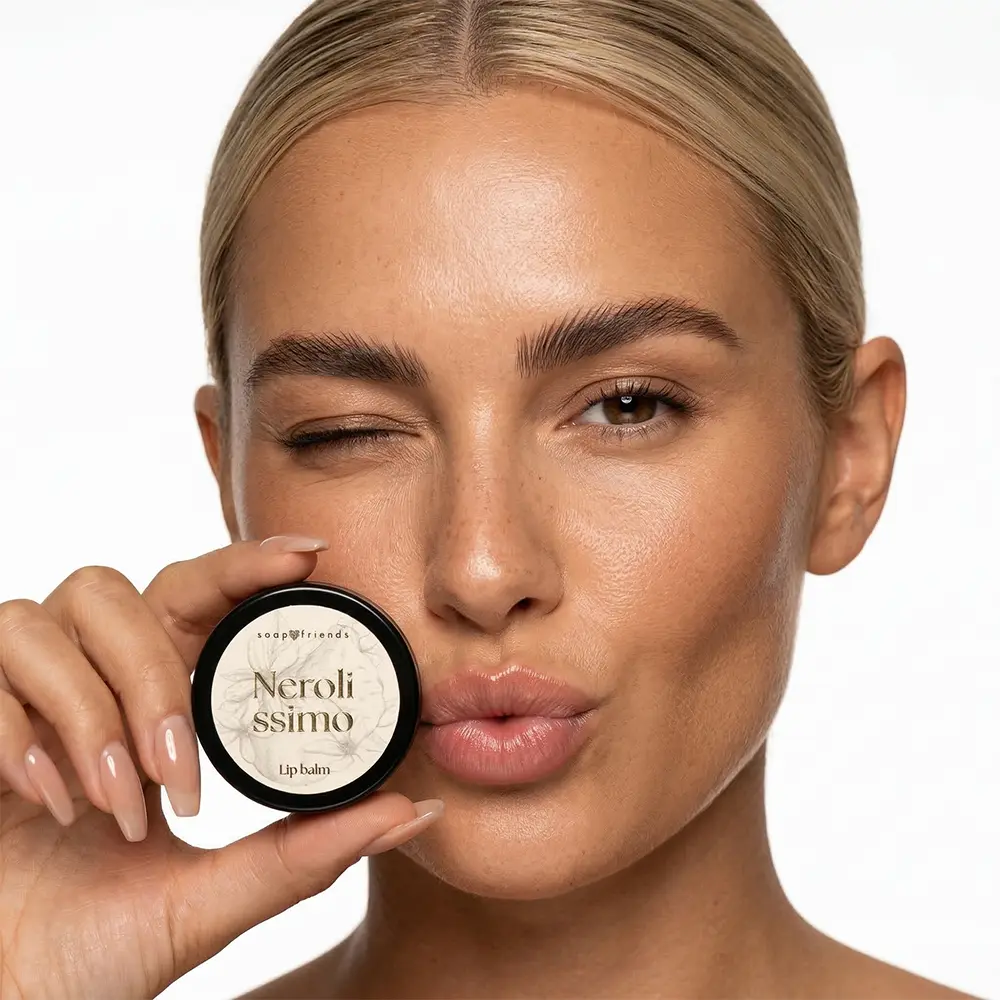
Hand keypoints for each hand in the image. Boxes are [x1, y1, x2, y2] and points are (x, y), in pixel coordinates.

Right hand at [0, 537, 442, 999]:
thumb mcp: (215, 898)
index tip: (311, 557)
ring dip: (90, 710)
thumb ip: (308, 852)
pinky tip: (48, 803)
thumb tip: (416, 811)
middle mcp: (87, 683)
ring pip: (45, 619)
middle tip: (175, 770)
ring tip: (115, 804)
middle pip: (119, 590)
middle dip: (149, 668)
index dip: (245, 565)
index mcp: (153, 704)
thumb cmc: (98, 949)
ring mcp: (15, 697)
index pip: (197, 598)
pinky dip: (20, 733)